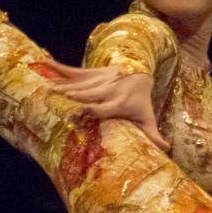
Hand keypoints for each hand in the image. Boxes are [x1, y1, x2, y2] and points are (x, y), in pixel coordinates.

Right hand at [49, 62, 170, 152]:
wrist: (139, 71)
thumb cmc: (141, 101)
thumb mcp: (147, 116)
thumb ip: (153, 134)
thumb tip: (166, 149)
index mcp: (118, 103)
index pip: (105, 108)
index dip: (95, 109)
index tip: (84, 111)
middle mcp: (106, 91)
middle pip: (87, 95)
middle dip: (74, 97)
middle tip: (58, 99)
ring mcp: (97, 81)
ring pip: (78, 85)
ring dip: (62, 86)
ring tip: (47, 89)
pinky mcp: (90, 73)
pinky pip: (72, 71)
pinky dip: (58, 67)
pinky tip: (46, 63)